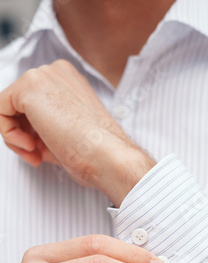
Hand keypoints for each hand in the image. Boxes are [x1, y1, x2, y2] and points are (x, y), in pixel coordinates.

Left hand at [0, 60, 154, 205]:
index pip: (35, 103)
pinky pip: (0, 110)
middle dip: (22, 133)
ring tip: (35, 153)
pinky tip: (30, 145)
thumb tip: (23, 135)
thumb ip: (42, 128)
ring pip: (7, 106)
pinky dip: (8, 133)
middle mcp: (55, 72)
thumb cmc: (95, 153)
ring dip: (15, 136)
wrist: (106, 155)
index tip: (42, 152)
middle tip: (36, 155)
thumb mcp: (64, 135)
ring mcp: (42, 76)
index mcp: (68, 81)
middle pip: (19, 103)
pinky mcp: (29, 87)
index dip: (33, 130)